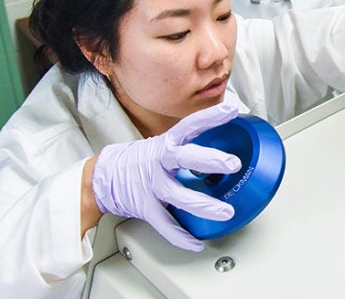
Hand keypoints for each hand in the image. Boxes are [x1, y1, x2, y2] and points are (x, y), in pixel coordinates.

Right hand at [92, 102, 241, 250]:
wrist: (104, 176)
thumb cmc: (142, 159)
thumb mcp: (164, 145)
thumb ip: (189, 144)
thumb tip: (222, 139)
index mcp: (167, 143)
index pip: (191, 124)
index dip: (211, 116)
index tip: (232, 108)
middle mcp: (160, 161)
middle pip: (186, 157)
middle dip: (210, 160)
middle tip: (233, 164)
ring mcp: (152, 185)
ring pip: (178, 196)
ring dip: (203, 205)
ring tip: (225, 212)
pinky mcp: (145, 206)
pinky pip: (165, 224)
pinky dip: (181, 236)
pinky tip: (196, 243)